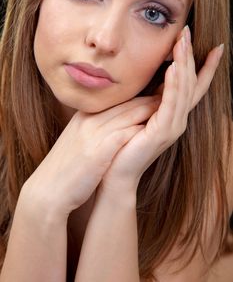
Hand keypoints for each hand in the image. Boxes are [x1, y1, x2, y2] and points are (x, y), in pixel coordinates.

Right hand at [22, 95, 158, 218]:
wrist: (47, 191)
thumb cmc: (67, 168)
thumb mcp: (79, 141)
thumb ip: (95, 129)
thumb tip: (114, 126)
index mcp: (85, 117)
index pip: (118, 102)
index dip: (140, 98)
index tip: (159, 95)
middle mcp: (89, 121)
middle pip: (126, 105)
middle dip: (151, 98)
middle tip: (173, 94)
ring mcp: (92, 135)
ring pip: (127, 115)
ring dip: (150, 110)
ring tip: (170, 107)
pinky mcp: (96, 152)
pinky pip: (122, 134)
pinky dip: (139, 130)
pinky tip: (155, 129)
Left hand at [100, 26, 223, 190]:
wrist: (114, 171)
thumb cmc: (123, 141)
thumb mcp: (138, 112)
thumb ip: (147, 97)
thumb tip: (150, 77)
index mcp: (172, 113)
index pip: (194, 86)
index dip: (206, 67)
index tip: (215, 46)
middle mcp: (177, 118)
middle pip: (190, 81)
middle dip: (190, 55)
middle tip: (187, 30)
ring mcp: (173, 125)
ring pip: (184, 88)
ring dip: (183, 63)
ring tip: (182, 41)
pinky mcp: (163, 132)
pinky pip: (171, 102)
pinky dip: (174, 84)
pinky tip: (174, 67)